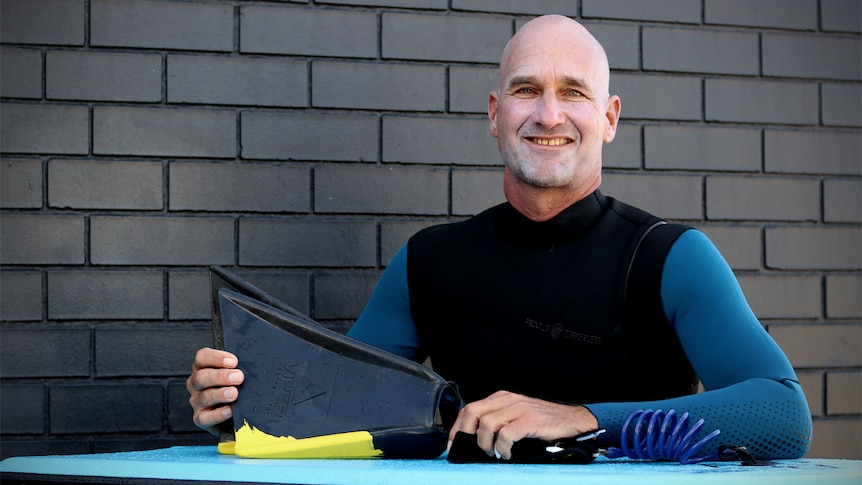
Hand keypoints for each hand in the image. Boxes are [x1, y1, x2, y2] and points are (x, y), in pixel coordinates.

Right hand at [186, 347, 244, 435]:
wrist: (235, 414)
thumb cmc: (236, 388)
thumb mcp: (236, 374)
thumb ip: (239, 368)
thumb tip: (252, 365)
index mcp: (203, 368)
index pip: (202, 357)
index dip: (216, 358)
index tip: (234, 361)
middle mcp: (197, 384)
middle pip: (201, 377)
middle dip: (221, 376)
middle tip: (238, 377)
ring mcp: (197, 401)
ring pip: (204, 397)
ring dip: (220, 394)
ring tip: (234, 394)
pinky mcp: (201, 418)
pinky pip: (205, 417)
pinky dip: (218, 414)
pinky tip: (230, 411)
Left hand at [448, 390, 598, 459]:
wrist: (574, 420)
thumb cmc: (544, 422)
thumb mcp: (517, 415)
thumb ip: (498, 420)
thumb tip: (474, 439)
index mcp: (502, 397)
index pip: (470, 407)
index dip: (457, 426)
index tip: (453, 443)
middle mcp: (508, 399)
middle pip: (473, 412)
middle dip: (463, 433)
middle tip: (466, 450)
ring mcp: (519, 408)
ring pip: (487, 424)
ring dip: (485, 443)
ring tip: (493, 453)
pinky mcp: (530, 420)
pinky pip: (506, 434)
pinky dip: (502, 448)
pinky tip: (506, 454)